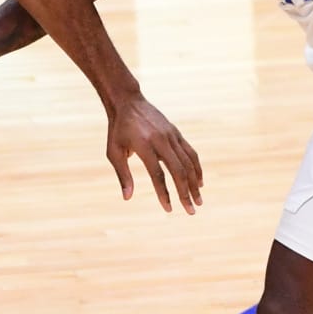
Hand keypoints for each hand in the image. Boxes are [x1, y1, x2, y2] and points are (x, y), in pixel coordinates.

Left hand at [105, 92, 202, 212]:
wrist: (128, 102)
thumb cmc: (118, 130)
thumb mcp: (113, 152)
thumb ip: (123, 175)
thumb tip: (127, 198)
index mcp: (144, 146)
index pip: (158, 175)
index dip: (164, 194)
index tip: (169, 210)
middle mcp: (161, 140)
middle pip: (178, 171)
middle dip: (186, 193)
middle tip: (191, 211)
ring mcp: (171, 136)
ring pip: (188, 162)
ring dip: (195, 183)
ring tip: (198, 200)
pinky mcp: (176, 133)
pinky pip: (190, 152)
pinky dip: (196, 168)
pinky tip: (199, 182)